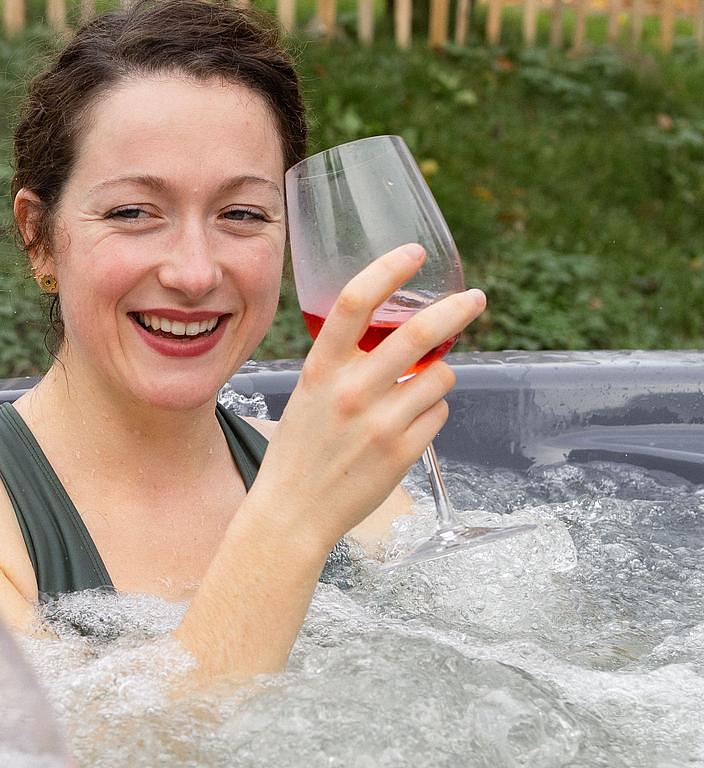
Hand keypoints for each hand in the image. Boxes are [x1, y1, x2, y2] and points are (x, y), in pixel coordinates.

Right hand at [256, 244, 484, 557]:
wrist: (293, 514)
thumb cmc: (300, 452)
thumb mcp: (309, 395)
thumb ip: (345, 364)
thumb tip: (399, 336)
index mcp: (320, 370)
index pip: (354, 302)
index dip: (388, 270)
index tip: (414, 253)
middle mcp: (351, 391)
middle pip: (419, 332)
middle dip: (456, 309)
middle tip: (474, 299)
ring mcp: (379, 423)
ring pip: (439, 377)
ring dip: (436, 378)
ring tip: (412, 396)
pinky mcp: (402, 452)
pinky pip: (438, 415)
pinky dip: (430, 416)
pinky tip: (405, 430)